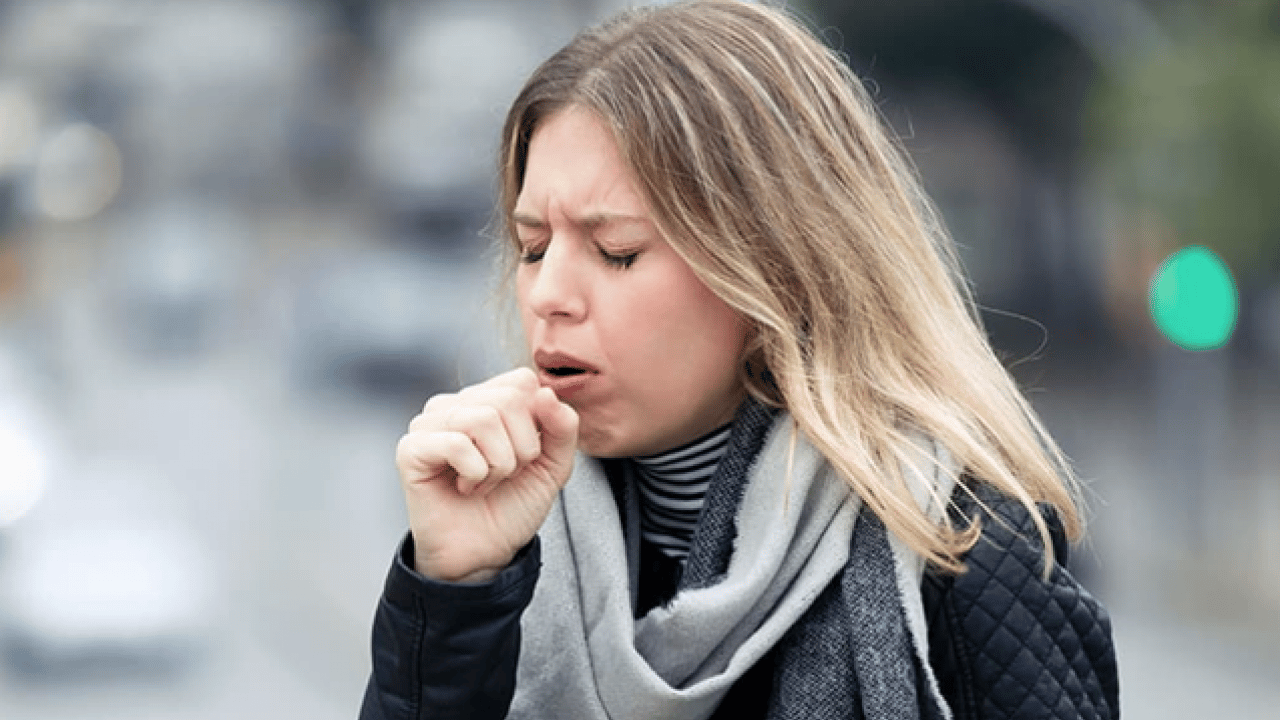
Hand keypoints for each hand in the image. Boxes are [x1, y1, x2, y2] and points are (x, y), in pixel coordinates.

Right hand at [395, 367, 578, 582]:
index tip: (528, 455)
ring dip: (498, 464)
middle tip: (506, 474)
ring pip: (483, 419)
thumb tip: (546, 393)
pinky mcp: (411, 449)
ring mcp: (429, 423)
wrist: (485, 553)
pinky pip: (456, 443)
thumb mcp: (553, 464)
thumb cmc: (513, 504)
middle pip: (508, 399)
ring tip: (485, 481)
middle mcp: (455, 404)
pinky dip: (475, 473)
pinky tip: (466, 488)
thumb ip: (562, 426)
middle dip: (522, 447)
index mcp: (486, 399)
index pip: (522, 381)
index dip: (538, 422)